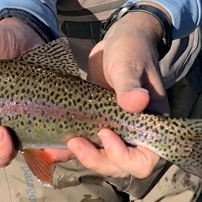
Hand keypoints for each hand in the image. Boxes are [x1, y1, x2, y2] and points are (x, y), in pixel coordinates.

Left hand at [67, 7, 168, 179]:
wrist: (119, 37)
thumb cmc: (131, 49)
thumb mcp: (128, 65)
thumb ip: (129, 86)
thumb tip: (137, 102)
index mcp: (150, 123)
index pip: (144, 160)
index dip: (124, 156)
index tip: (105, 134)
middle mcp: (134, 132)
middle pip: (118, 164)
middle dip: (97, 159)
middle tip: (75, 142)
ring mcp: (114, 127)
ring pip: (101, 157)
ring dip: (82, 156)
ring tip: (63, 144)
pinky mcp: (96, 120)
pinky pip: (86, 141)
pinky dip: (69, 148)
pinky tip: (51, 148)